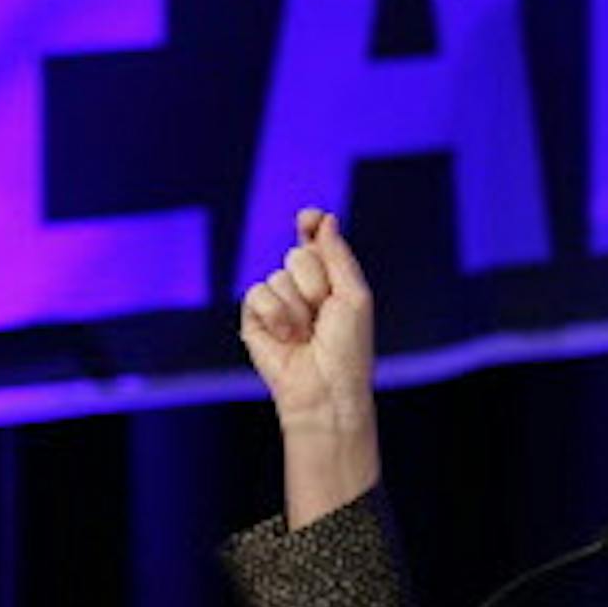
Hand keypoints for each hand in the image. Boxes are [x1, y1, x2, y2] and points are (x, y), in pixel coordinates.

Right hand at [241, 207, 380, 527]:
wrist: (325, 389)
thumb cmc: (348, 349)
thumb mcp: (354, 296)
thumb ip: (338, 255)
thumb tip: (324, 217)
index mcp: (329, 278)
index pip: (314, 238)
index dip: (310, 224)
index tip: (308, 218)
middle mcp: (300, 286)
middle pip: (298, 254)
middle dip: (315, 283)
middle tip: (324, 315)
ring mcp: (276, 301)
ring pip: (278, 275)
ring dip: (298, 308)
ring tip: (306, 335)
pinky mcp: (253, 317)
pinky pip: (257, 293)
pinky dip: (276, 316)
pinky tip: (286, 338)